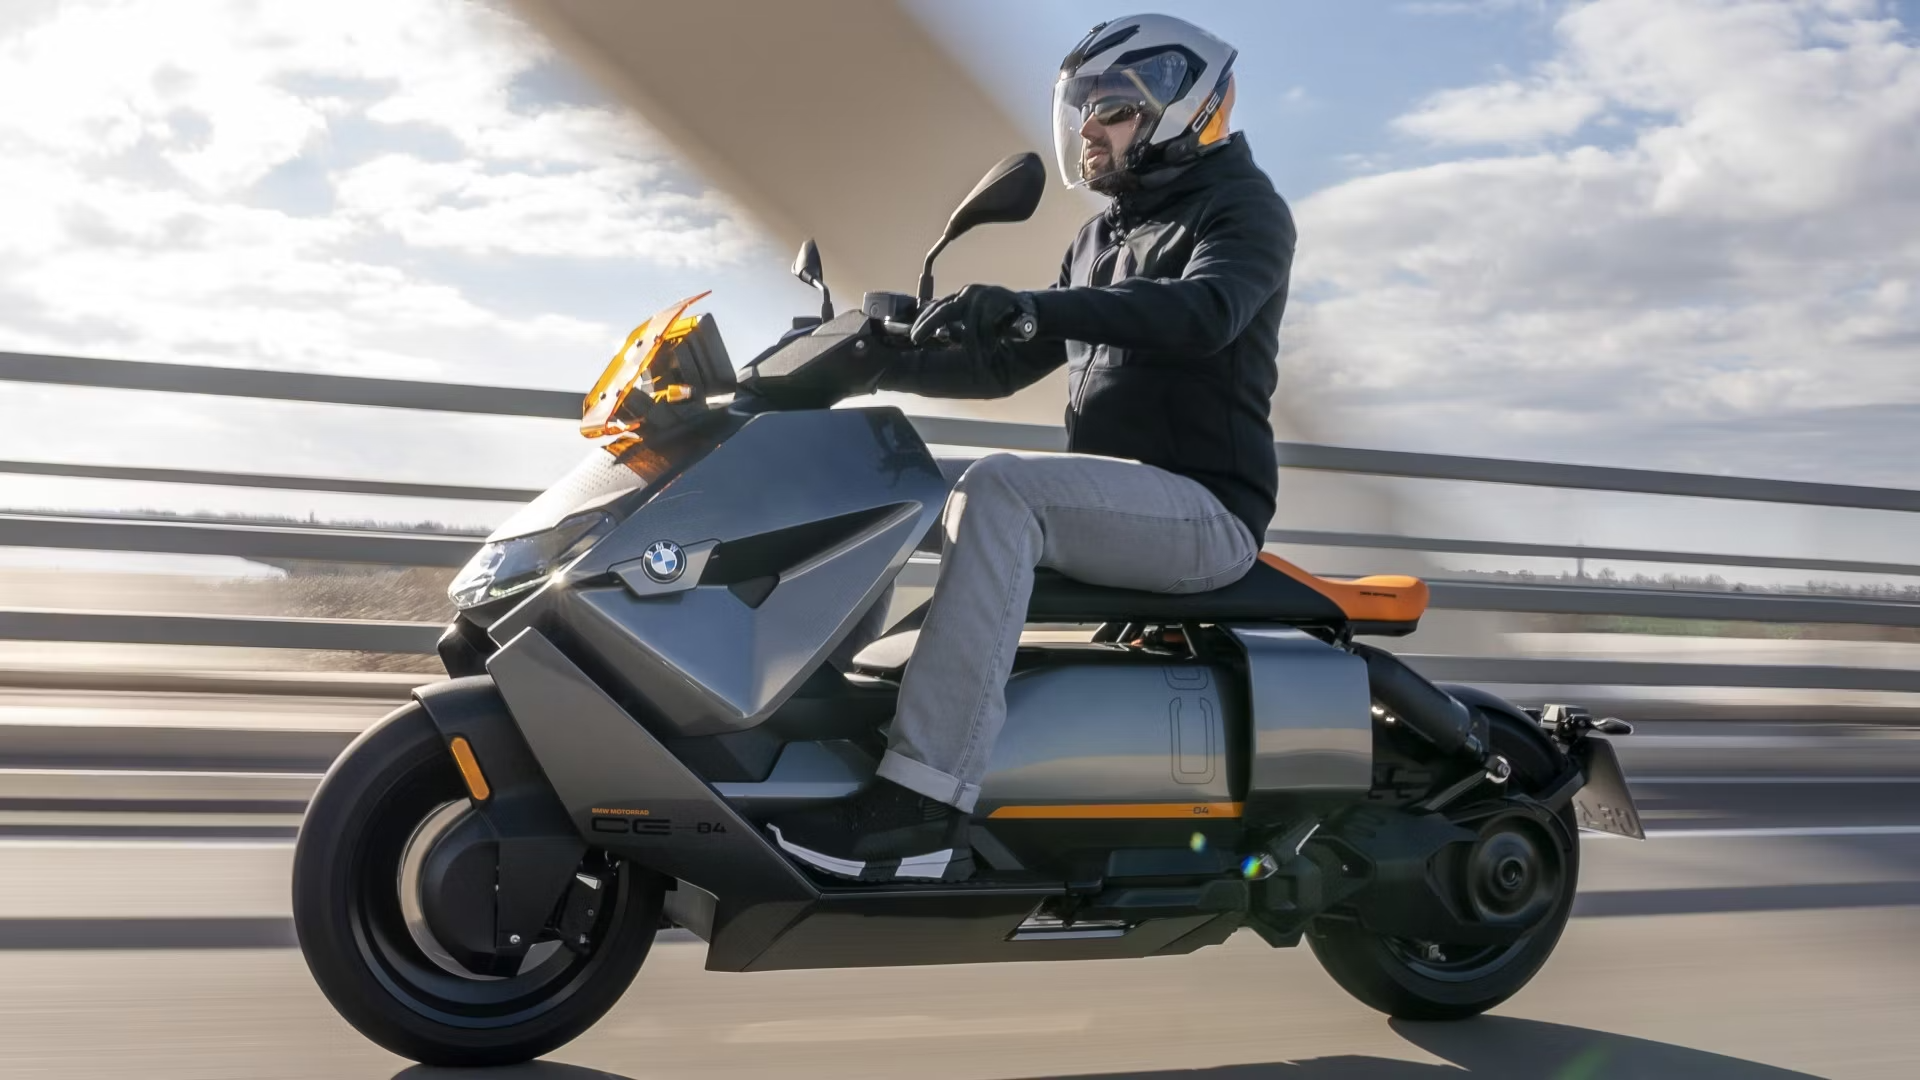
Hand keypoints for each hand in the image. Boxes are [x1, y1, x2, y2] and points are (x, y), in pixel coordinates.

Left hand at [909, 284, 1036, 352]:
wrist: (1034, 312)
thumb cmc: (1003, 321)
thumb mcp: (976, 323)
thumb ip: (958, 328)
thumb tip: (937, 339)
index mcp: (964, 298)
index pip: (937, 306)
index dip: (923, 321)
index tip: (913, 336)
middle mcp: (971, 294)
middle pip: (943, 309)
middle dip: (928, 325)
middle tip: (917, 338)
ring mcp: (985, 296)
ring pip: (968, 324)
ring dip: (972, 345)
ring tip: (976, 359)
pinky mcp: (1000, 300)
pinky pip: (987, 326)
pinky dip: (988, 341)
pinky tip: (992, 349)